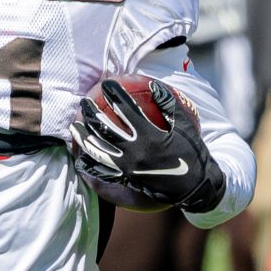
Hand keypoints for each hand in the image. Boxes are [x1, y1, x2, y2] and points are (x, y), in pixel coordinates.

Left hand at [67, 78, 224, 213]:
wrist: (195, 186)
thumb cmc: (192, 152)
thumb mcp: (185, 125)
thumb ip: (169, 104)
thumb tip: (154, 85)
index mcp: (150, 135)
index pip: (126, 109)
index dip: (114, 95)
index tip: (105, 84)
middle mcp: (136, 151)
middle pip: (105, 129)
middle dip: (92, 114)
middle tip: (83, 103)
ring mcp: (129, 167)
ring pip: (99, 151)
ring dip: (84, 138)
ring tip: (75, 127)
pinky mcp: (127, 180)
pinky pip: (104, 173)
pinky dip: (91, 165)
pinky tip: (81, 158)